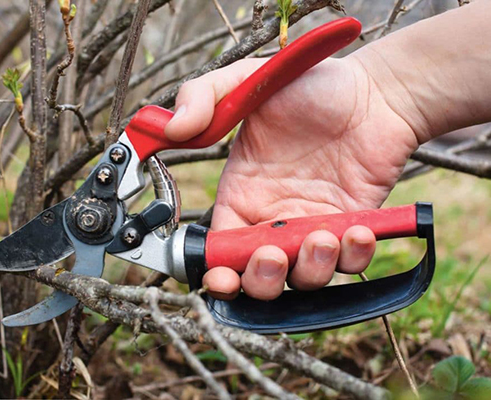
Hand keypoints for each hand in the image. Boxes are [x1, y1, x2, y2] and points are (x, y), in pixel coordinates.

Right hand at [164, 55, 419, 299]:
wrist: (376, 92)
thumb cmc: (311, 86)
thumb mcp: (248, 80)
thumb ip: (203, 96)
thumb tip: (171, 128)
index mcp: (241, 195)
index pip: (219, 249)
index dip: (216, 270)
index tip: (221, 274)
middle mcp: (274, 218)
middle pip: (257, 278)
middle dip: (261, 281)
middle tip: (273, 256)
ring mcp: (313, 227)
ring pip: (302, 279)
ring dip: (309, 270)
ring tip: (323, 237)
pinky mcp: (351, 230)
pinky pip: (349, 264)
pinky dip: (351, 257)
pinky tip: (355, 231)